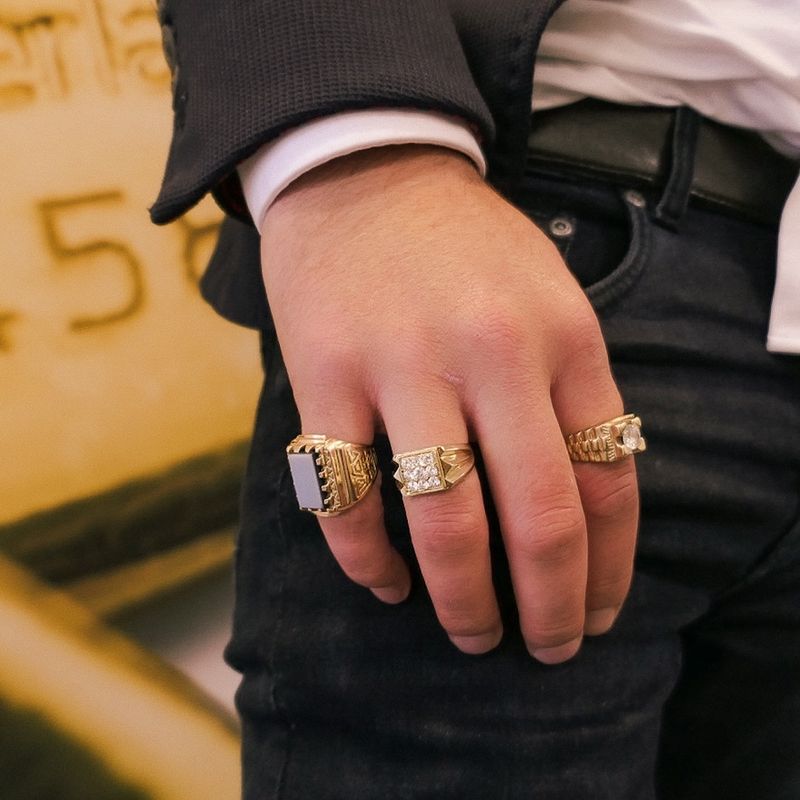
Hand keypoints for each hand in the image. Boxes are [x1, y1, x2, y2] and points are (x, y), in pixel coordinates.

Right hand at [261, 145, 638, 663]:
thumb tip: (577, 512)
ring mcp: (403, 364)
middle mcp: (492, 353)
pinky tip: (386, 582)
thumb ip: (569, 392)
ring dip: (462, 601)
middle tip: (543, 651)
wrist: (364, 166)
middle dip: (547, 608)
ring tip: (472, 634)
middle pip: (537, 518)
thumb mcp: (550, 296)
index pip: (607, 480)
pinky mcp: (326, 374)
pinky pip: (347, 496)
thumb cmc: (465, 245)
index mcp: (564, 335)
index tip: (593, 617)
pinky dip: (367, 559)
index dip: (607, 569)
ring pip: (443, 522)